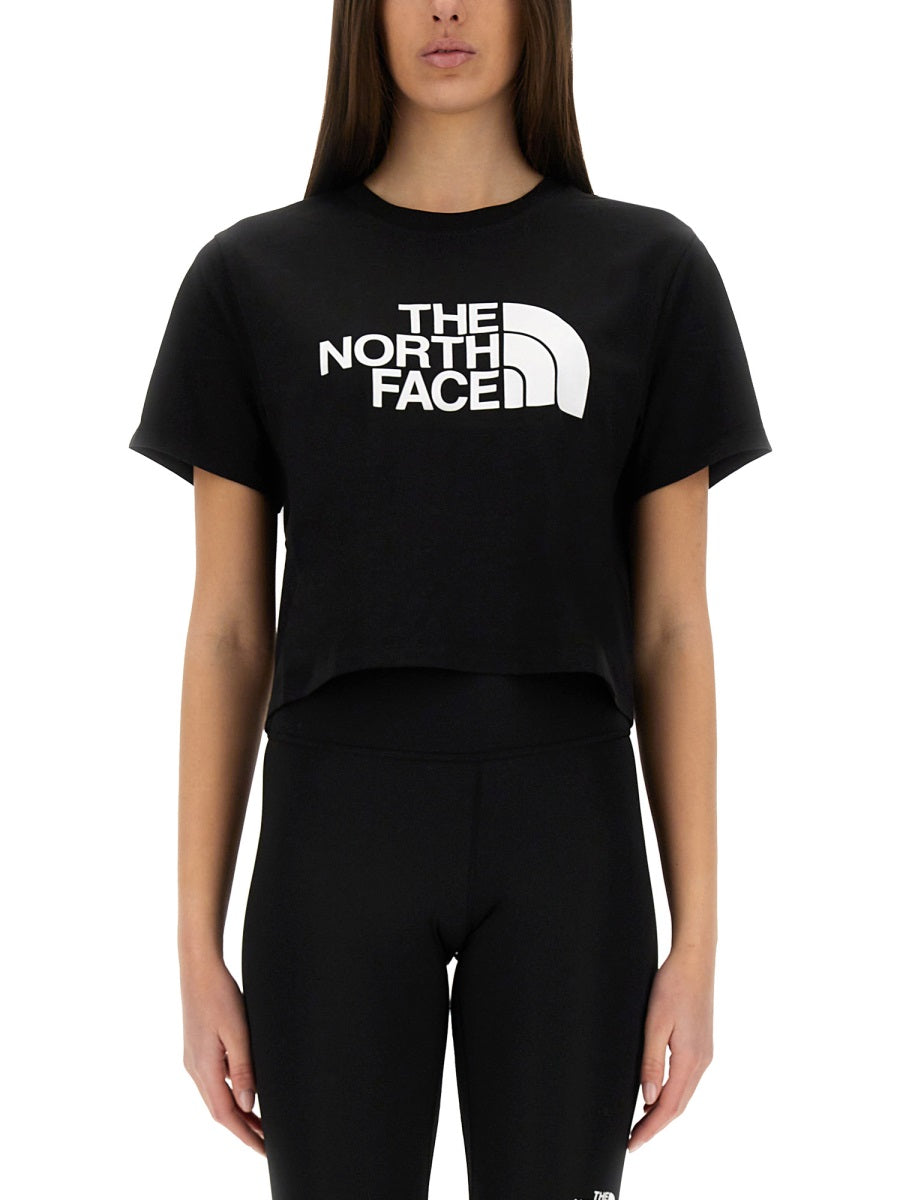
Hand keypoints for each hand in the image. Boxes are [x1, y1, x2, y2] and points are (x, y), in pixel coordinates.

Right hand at [180, 954, 265, 1154]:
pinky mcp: (197, 1050)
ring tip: (259, 1123)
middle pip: (219, 1111)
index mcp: (204, 1068)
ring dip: (236, 1113)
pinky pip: (213, 1082)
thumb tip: (247, 1105)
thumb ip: (243, 1069)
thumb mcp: (237, 1031)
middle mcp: (195, 1068)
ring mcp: (194, 1059)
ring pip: (215, 1097)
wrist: (199, 968)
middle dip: (243, 1129)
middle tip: (266, 1142)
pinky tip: (243, 1092)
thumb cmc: (219, 994)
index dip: (246, 1134)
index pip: (226, 1114)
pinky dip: (229, 1095)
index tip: (263, 1148)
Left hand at [627, 945, 714, 1152]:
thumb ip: (652, 1062)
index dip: (650, 1128)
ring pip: (684, 1094)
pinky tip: (657, 1094)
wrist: (695, 960)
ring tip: (641, 1124)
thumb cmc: (673, 985)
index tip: (633, 1143)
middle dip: (656, 1126)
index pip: (669, 1106)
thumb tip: (648, 1098)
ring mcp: (704, 1053)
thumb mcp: (655, 1023)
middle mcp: (702, 1061)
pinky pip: (687, 1080)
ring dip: (664, 1112)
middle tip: (633, 1140)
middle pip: (679, 1105)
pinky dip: (672, 1094)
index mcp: (691, 1059)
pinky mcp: (701, 1045)